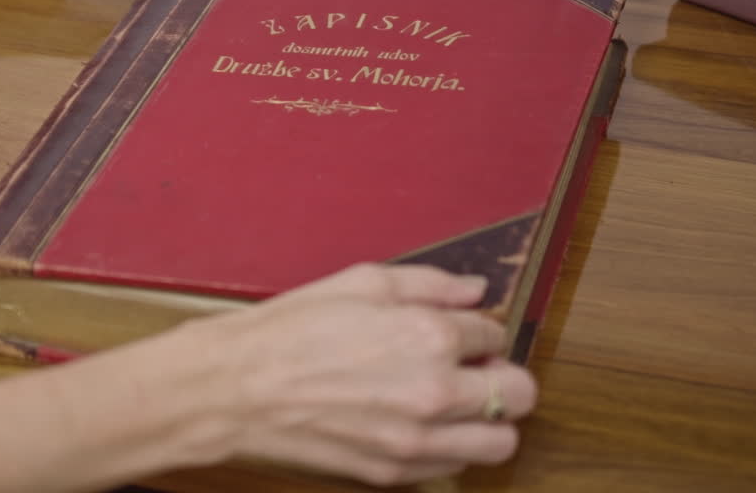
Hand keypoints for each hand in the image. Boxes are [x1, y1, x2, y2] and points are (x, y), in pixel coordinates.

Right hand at [172, 265, 536, 486]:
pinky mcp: (394, 473)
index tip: (460, 329)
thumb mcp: (360, 282)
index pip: (494, 334)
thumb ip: (429, 284)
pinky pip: (456, 468)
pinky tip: (420, 423)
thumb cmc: (289, 330)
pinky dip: (451, 446)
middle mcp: (435, 393)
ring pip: (501, 442)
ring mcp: (417, 440)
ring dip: (488, 419)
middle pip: (519, 393)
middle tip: (472, 366)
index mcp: (429, 336)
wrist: (236, 388)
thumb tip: (475, 291)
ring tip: (454, 401)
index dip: (479, 327)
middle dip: (502, 374)